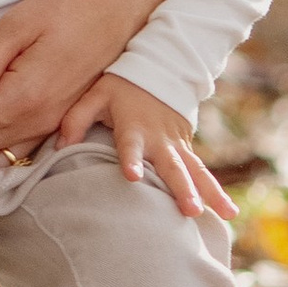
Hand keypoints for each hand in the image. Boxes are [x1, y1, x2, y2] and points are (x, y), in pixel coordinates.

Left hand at [54, 71, 237, 220]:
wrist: (158, 71)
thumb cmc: (120, 88)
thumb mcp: (95, 95)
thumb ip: (76, 119)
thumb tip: (59, 146)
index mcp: (133, 126)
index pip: (130, 144)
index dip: (132, 159)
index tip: (134, 177)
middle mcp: (159, 139)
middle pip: (172, 166)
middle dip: (182, 189)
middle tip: (189, 210)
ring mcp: (177, 145)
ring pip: (196, 171)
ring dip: (209, 192)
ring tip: (225, 214)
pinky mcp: (187, 150)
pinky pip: (202, 172)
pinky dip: (216, 191)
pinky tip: (229, 212)